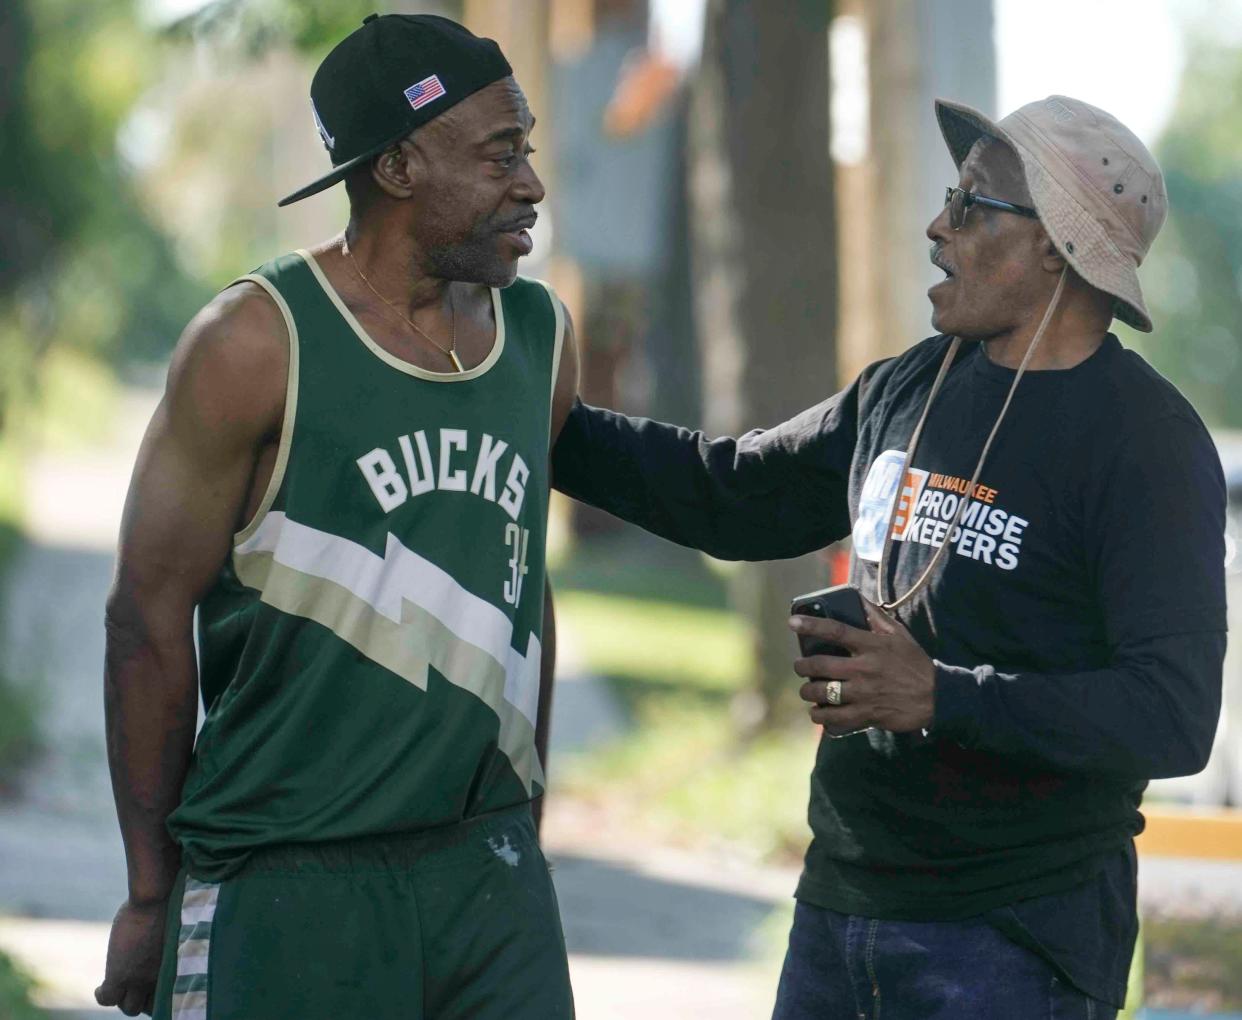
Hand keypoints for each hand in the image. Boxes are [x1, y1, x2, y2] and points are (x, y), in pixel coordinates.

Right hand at [96, 897, 167, 1016]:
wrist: (157, 900)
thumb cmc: (172, 906)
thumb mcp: (176, 934)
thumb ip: (171, 948)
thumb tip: (167, 944)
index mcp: (177, 970)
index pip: (169, 998)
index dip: (159, 996)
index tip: (153, 990)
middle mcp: (161, 979)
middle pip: (150, 1006)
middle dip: (142, 1000)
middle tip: (134, 989)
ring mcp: (139, 979)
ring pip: (130, 1007)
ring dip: (123, 999)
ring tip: (118, 988)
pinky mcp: (120, 975)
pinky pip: (108, 999)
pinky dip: (102, 995)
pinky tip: (100, 988)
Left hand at [790, 599, 935, 734]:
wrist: (937, 697)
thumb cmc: (914, 663)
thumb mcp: (899, 635)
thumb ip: (876, 616)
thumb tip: (857, 597)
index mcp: (872, 646)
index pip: (836, 631)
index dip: (811, 625)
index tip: (792, 623)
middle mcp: (865, 669)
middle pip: (820, 665)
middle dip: (802, 666)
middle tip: (800, 666)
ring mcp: (864, 693)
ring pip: (823, 693)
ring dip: (808, 692)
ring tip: (807, 690)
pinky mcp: (867, 714)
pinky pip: (834, 718)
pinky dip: (821, 716)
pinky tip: (818, 712)